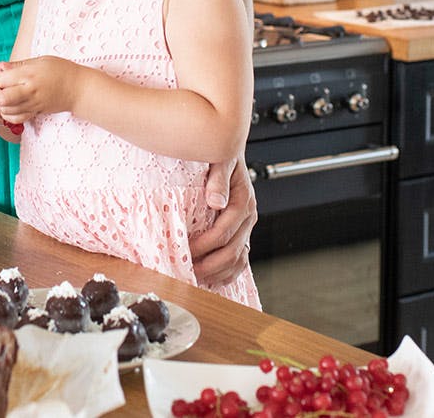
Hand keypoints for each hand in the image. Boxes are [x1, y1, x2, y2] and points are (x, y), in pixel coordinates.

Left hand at [0, 56, 83, 120]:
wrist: (78, 89)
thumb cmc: (60, 70)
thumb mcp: (39, 60)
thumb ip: (18, 65)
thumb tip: (0, 68)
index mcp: (30, 75)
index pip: (1, 79)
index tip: (0, 72)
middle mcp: (30, 92)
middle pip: (1, 98)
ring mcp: (32, 105)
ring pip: (6, 111)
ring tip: (3, 94)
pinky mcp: (34, 113)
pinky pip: (15, 119)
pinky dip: (8, 114)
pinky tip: (10, 105)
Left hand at [190, 157, 256, 286]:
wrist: (227, 154)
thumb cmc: (221, 156)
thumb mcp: (220, 160)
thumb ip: (218, 179)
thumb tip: (216, 201)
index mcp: (243, 200)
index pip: (225, 230)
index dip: (205, 244)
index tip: (186, 249)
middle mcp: (247, 217)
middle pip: (233, 251)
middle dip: (209, 264)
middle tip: (187, 270)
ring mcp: (245, 228)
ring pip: (238, 260)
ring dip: (217, 272)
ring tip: (195, 277)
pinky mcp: (241, 234)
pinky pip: (240, 262)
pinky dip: (226, 274)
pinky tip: (210, 279)